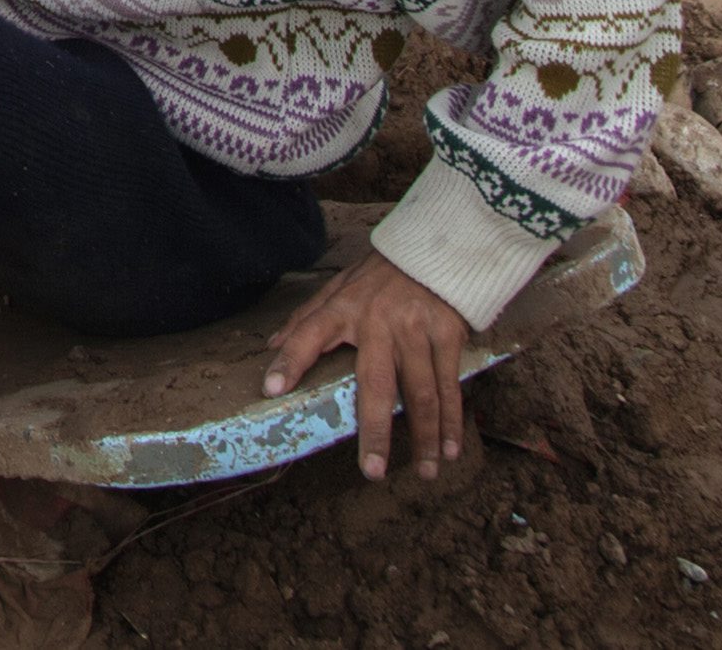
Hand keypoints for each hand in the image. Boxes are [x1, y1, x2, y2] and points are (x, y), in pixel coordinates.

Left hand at [264, 254, 472, 482]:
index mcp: (343, 308)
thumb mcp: (338, 286)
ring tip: (425, 472)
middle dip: (374, 431)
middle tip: (372, 471)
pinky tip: (451, 448)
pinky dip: (452, 419)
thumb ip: (306, 318)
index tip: (271, 390)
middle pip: (375, 385)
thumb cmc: (378, 275)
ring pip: (421, 393)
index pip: (307, 333)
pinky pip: (449, 384)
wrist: (433, 248)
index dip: (289, 360)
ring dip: (424, 437)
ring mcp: (415, 330)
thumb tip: (269, 347)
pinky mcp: (447, 333)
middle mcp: (378, 322)